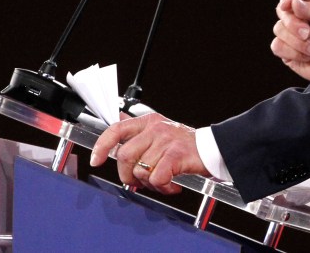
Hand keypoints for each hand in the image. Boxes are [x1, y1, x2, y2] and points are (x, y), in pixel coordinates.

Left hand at [89, 112, 208, 194]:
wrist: (213, 148)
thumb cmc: (186, 145)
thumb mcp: (161, 132)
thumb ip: (139, 133)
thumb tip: (118, 128)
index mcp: (149, 122)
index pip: (117, 129)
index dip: (103, 145)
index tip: (96, 160)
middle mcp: (155, 128)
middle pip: (126, 156)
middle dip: (129, 176)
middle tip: (141, 182)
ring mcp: (166, 140)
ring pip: (141, 170)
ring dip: (151, 184)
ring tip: (164, 183)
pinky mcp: (176, 155)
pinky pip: (156, 178)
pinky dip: (163, 188)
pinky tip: (172, 186)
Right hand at [271, 0, 309, 80]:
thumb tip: (294, 3)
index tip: (287, 4)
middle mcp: (302, 15)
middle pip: (283, 10)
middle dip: (293, 23)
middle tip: (308, 34)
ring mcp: (293, 33)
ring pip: (279, 28)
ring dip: (296, 42)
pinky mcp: (288, 50)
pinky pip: (277, 46)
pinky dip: (292, 52)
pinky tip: (307, 57)